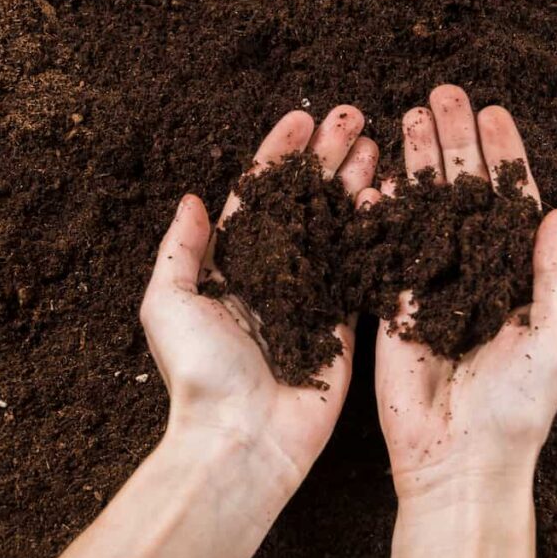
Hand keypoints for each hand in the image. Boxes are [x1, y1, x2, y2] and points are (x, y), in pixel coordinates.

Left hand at [141, 106, 376, 477]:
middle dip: (327, 157)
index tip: (301, 119)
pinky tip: (388, 193)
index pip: (258, 196)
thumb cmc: (201, 373)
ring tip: (375, 142)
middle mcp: (275, 275)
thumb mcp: (168, 303)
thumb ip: (182, 249)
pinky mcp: (344, 322)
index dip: (279, 155)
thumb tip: (193, 198)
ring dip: (355, 181)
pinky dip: (374, 228)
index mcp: (231, 267)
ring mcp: (312, 295)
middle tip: (353, 117)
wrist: (244, 440)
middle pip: (305, 201)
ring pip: (337, 224)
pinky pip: (361, 266)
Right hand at [365, 85, 556, 557]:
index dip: (503, 155)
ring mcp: (429, 282)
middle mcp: (471, 270)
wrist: (460, 458)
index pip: (509, 201)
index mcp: (515, 274)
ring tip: (412, 112)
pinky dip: (382, 207)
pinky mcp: (391, 302)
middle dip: (454, 141)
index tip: (494, 112)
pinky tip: (381, 168)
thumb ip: (555, 272)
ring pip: (422, 207)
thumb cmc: (520, 405)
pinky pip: (386, 246)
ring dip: (418, 160)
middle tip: (444, 92)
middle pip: (461, 191)